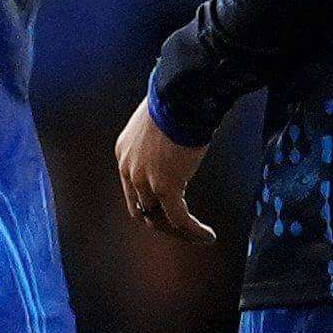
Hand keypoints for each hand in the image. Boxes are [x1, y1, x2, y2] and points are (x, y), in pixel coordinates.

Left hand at [115, 100, 212, 241]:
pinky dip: (193, 231)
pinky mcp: (165, 186)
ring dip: (179, 231)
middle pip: (142, 210)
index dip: (151, 206)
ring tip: (198, 236)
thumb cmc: (175, 102)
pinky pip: (179, 218)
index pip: (133, 191)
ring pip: (159, 219)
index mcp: (124, 155)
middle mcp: (129, 170)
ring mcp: (145, 180)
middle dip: (162, 223)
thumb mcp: (157, 124)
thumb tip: (176, 145)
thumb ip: (159, 141)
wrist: (180, 97)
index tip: (169, 211)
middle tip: (182, 230)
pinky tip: (207, 235)